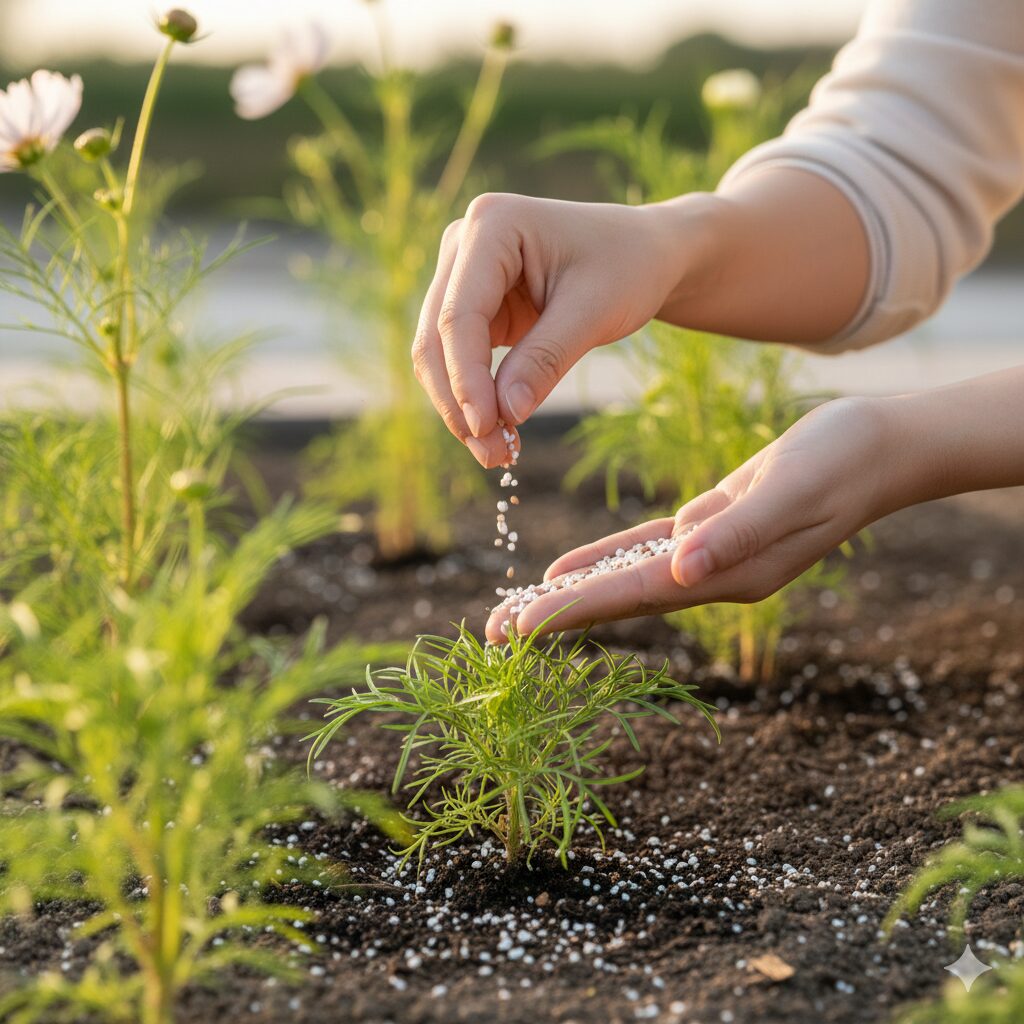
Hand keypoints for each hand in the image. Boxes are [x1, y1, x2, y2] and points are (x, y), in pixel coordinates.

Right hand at [412, 193, 687, 466]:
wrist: (645, 253)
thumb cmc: (628, 267)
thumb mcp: (595, 311)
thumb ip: (545, 359)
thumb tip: (503, 415)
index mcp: (491, 224)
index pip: (458, 315)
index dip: (466, 378)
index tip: (487, 428)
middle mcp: (464, 244)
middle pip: (436, 337)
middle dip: (460, 402)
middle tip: (494, 456)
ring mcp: (462, 275)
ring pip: (438, 355)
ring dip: (461, 408)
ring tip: (498, 454)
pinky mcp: (473, 306)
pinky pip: (459, 362)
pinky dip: (474, 399)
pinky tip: (499, 432)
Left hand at [486, 397, 905, 640]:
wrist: (876, 448)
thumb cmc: (841, 464)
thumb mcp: (790, 492)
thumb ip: (736, 533)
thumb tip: (680, 571)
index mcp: (727, 574)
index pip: (633, 597)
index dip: (572, 613)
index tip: (518, 630)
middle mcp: (711, 575)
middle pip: (617, 600)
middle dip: (554, 616)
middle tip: (491, 636)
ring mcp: (708, 555)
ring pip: (622, 579)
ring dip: (569, 594)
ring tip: (515, 611)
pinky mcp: (708, 526)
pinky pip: (643, 549)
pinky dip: (603, 559)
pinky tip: (567, 570)